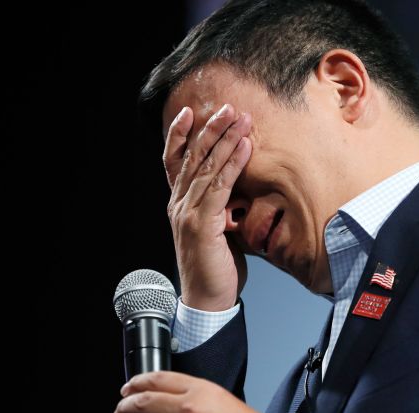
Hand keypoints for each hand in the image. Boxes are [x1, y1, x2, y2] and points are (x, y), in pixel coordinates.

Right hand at [164, 104, 251, 310]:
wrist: (207, 300)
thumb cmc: (216, 266)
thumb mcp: (217, 228)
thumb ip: (220, 206)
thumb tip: (238, 188)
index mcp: (179, 204)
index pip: (174, 162)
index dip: (180, 136)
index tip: (190, 112)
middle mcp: (179, 204)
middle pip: (193, 157)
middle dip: (211, 129)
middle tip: (228, 107)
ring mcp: (188, 213)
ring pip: (206, 167)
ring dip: (226, 139)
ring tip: (241, 118)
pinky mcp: (202, 224)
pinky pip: (219, 186)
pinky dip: (232, 163)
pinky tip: (244, 147)